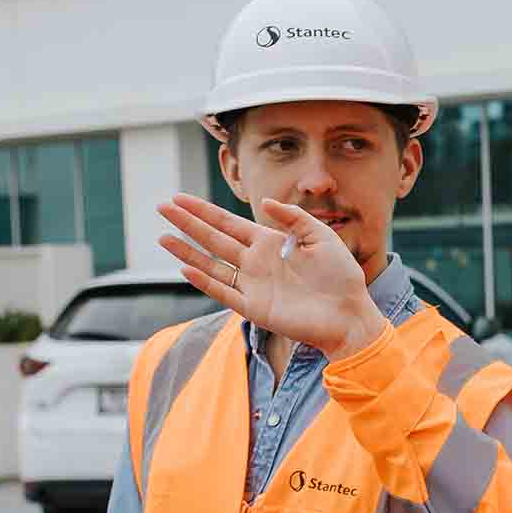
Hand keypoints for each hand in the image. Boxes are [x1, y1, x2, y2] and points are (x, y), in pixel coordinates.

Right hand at [158, 193, 392, 357]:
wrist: (350, 313)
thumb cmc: (341, 276)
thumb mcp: (321, 236)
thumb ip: (293, 218)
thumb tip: (264, 203)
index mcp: (269, 243)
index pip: (228, 223)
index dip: (204, 211)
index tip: (180, 198)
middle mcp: (255, 262)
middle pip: (213, 239)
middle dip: (188, 224)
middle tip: (162, 208)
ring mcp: (252, 285)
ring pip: (212, 264)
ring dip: (187, 251)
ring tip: (162, 237)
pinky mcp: (255, 308)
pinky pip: (224, 292)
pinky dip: (205, 281)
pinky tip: (186, 267)